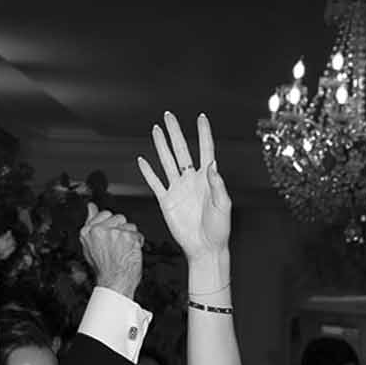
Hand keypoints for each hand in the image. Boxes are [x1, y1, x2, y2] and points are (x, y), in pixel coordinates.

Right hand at [81, 207, 143, 299]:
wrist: (115, 282)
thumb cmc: (104, 268)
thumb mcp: (90, 245)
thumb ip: (91, 224)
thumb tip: (91, 207)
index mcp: (88, 231)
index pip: (104, 214)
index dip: (111, 224)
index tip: (112, 232)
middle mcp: (100, 230)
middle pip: (118, 217)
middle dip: (121, 229)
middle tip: (117, 245)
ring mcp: (115, 233)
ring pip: (129, 225)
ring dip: (129, 236)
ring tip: (123, 249)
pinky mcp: (128, 237)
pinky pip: (137, 234)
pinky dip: (137, 243)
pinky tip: (130, 252)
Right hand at [137, 113, 231, 263]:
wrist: (205, 248)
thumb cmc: (219, 229)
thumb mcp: (223, 205)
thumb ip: (218, 184)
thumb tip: (212, 164)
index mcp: (207, 179)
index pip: (205, 150)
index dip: (203, 133)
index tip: (201, 117)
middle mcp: (191, 180)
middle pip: (181, 150)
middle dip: (175, 133)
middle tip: (168, 115)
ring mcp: (178, 189)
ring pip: (167, 162)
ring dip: (161, 146)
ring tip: (156, 129)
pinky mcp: (167, 201)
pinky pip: (155, 183)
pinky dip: (148, 172)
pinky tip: (142, 159)